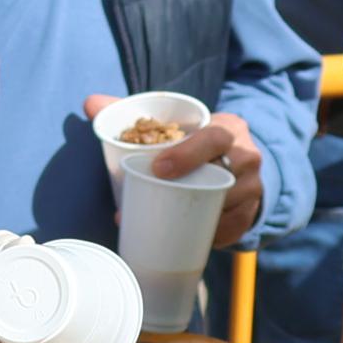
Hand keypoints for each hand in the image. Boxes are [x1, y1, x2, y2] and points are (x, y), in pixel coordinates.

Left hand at [86, 96, 265, 249]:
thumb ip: (130, 112)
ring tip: (163, 223)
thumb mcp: (172, 124)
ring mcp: (253, 187)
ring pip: (229, 206)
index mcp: (228, 128)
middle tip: (151, 200)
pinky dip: (211, 236)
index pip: (215, 137)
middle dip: (192, 191)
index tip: (158, 168)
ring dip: (198, 218)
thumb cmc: (195, 142)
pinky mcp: (251, 213)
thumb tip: (89, 103)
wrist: (238, 162)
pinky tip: (191, 239)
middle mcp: (247, 156)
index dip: (188, 153)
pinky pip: (233, 229)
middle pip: (226, 175)